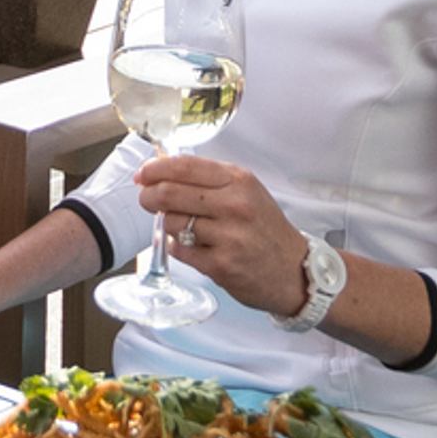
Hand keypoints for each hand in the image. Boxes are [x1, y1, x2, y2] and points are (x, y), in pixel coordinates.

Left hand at [136, 154, 306, 318]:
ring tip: (181, 227)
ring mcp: (228, 237)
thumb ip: (208, 181)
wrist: (294, 270)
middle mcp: (234, 205)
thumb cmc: (265, 228)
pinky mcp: (220, 265)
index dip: (155, 169)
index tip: (142, 175)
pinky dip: (177, 247)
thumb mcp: (246, 192)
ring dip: (167, 224)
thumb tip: (161, 173)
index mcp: (239, 181)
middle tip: (146, 199)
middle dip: (149, 196)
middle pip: (169, 193)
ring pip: (171, 222)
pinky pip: (179, 250)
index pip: (184, 166)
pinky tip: (191, 246)